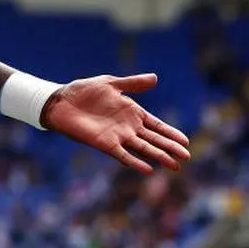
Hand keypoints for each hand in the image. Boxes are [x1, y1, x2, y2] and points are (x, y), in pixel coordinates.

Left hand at [41, 73, 190, 174]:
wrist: (61, 101)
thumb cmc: (84, 91)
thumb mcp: (111, 83)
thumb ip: (133, 83)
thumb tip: (155, 78)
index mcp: (131, 112)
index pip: (156, 125)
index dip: (170, 133)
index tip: (186, 141)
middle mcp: (128, 127)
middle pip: (154, 139)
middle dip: (170, 148)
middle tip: (187, 157)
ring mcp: (118, 136)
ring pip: (143, 148)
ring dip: (158, 156)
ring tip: (174, 166)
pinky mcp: (105, 143)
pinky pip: (123, 155)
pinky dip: (135, 161)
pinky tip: (148, 169)